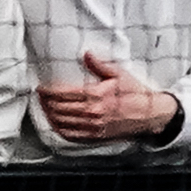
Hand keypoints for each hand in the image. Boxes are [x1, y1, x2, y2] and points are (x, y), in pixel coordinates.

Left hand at [40, 50, 175, 144]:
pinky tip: (55, 123)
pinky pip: (71, 135)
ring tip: (44, 107)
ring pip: (61, 122)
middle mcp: (92, 112)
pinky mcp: (95, 136)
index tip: (42, 88)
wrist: (149, 114)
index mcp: (96, 95)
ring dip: (49, 115)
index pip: (63, 94)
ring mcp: (93, 126)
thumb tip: (87, 54)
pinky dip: (59, 129)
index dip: (48, 91)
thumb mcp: (120, 74)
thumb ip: (100, 65)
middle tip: (40, 96)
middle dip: (45, 102)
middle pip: (58, 108)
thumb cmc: (136, 94)